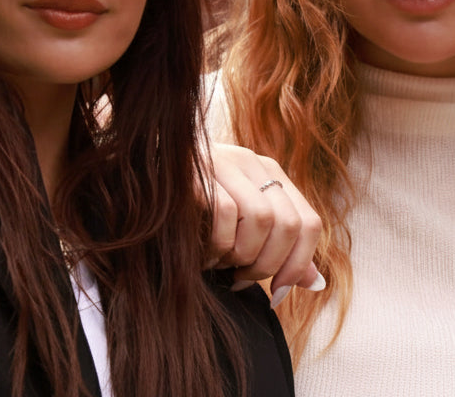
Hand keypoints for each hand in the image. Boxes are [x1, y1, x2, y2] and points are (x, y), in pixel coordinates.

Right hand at [204, 143, 324, 305]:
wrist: (139, 184)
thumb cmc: (196, 214)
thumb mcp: (243, 227)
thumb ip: (280, 250)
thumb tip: (315, 283)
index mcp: (270, 172)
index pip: (309, 223)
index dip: (298, 264)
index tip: (276, 293)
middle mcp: (252, 161)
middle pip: (288, 224)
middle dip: (267, 265)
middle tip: (241, 279)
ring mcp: (224, 161)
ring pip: (261, 219)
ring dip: (241, 256)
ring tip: (221, 265)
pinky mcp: (196, 170)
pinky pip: (224, 214)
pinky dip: (215, 246)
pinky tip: (202, 257)